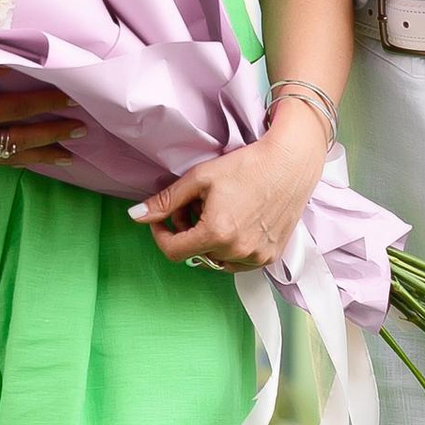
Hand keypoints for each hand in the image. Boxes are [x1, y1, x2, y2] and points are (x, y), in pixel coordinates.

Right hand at [0, 73, 84, 170]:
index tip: (71, 98)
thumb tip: (15, 63)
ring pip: (10, 157)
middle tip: (82, 130)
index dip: (47, 103)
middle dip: (54, 133)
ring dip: (41, 155)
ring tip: (68, 156)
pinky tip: (28, 160)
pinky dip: (14, 161)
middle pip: (22, 138)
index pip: (19, 107)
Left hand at [143, 109, 326, 272]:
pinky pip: (238, 261)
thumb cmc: (247, 166)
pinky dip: (229, 246)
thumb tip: (135, 216)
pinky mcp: (271, 256)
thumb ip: (165, 201)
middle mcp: (238, 252)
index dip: (161, 234)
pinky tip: (236, 221)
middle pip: (195, 253)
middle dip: (186, 231)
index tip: (162, 218)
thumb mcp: (199, 178)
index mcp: (217, 234)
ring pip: (216, 259)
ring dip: (208, 241)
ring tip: (216, 211)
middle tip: (194, 204)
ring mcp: (257, 257)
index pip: (173, 252)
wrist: (290, 163)